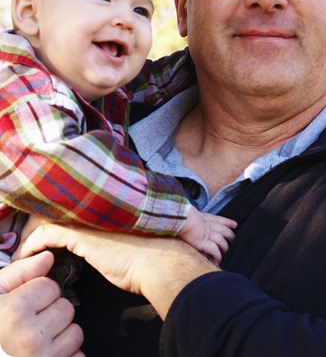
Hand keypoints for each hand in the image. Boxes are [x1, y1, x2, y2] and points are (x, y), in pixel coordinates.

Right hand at [0, 251, 83, 356]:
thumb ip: (22, 272)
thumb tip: (47, 256)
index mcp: (13, 312)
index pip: (50, 286)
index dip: (40, 293)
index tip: (27, 305)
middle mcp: (29, 337)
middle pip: (66, 308)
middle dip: (53, 314)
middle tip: (33, 326)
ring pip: (75, 332)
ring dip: (61, 336)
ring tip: (39, 342)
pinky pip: (79, 355)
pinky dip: (67, 356)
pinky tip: (47, 356)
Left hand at [15, 224, 219, 319]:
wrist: (162, 261)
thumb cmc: (153, 254)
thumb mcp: (130, 237)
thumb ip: (113, 229)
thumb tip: (106, 238)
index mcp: (107, 205)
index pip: (71, 201)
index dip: (55, 211)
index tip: (45, 227)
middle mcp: (96, 207)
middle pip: (56, 205)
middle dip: (40, 220)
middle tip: (31, 239)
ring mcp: (88, 218)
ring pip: (47, 216)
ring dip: (32, 233)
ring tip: (26, 249)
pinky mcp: (81, 234)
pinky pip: (45, 234)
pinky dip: (32, 245)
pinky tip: (28, 255)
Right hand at [179, 207, 236, 261]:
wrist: (180, 218)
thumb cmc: (181, 216)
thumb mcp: (189, 214)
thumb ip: (194, 218)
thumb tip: (193, 220)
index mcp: (205, 218)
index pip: (219, 220)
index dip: (228, 222)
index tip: (235, 224)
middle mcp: (209, 226)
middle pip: (224, 231)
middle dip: (231, 236)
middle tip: (234, 240)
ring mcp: (207, 234)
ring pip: (222, 241)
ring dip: (225, 247)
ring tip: (227, 252)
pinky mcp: (204, 243)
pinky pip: (214, 250)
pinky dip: (218, 255)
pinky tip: (219, 259)